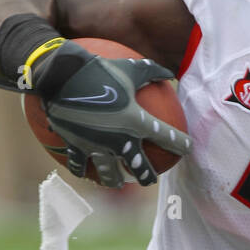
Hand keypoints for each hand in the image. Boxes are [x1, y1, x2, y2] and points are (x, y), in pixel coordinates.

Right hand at [30, 42, 190, 187]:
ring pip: (109, 174)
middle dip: (146, 176)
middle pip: (138, 167)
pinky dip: (80, 169)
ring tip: (116, 183)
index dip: (181, 144)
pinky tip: (82, 172)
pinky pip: (79, 164)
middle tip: (150, 180)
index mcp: (136, 121)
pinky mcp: (76, 146)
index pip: (166, 137)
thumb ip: (151, 71)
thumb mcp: (128, 67)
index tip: (188, 149)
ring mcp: (97, 146)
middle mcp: (119, 139)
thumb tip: (169, 73)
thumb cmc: (98, 68)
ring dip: (114, 180)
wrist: (61, 75)